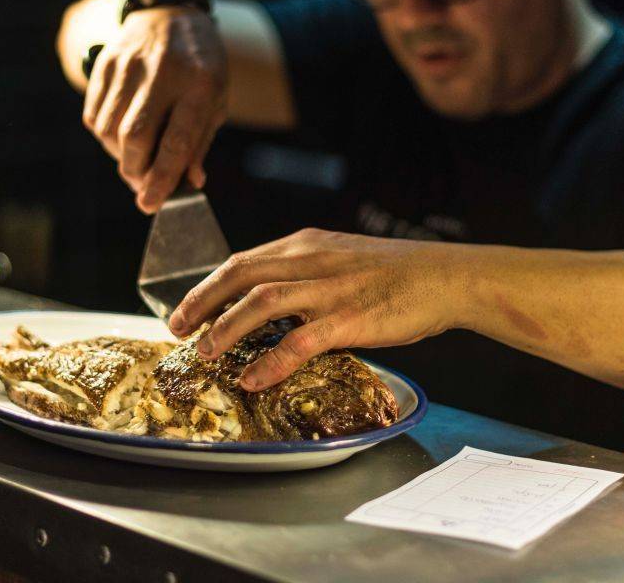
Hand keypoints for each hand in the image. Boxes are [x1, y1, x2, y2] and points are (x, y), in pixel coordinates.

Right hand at [82, 7, 226, 212]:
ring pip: (109, 130)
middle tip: (143, 185)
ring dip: (119, 156)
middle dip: (135, 171)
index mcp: (201, 83)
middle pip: (134, 137)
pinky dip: (104, 136)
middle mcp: (163, 71)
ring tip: (136, 157)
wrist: (173, 15)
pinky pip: (94, 116)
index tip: (150, 204)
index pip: (176, 141)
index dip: (161, 178)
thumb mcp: (216, 101)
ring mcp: (130, 64)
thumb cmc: (201, 67)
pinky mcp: (105, 63)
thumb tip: (189, 182)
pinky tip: (121, 134)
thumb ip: (200, 142)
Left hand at [167, 228, 469, 390]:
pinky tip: (252, 379)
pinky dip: (269, 362)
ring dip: (225, 330)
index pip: (243, 261)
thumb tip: (271, 303)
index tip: (188, 308)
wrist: (444, 277)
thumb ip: (306, 274)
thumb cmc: (397, 273)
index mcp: (306, 245)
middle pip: (239, 276)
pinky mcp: (349, 318)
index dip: (209, 285)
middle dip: (201, 303)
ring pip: (259, 304)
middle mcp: (310, 260)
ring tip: (205, 353)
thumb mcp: (342, 258)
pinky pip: (299, 342)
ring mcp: (328, 289)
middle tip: (178, 329)